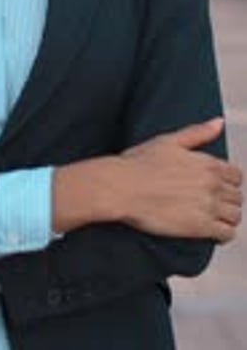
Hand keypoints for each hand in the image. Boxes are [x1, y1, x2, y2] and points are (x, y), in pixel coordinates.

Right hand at [119, 118, 242, 242]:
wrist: (122, 188)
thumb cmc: (139, 164)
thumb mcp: (169, 141)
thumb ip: (198, 132)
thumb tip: (219, 122)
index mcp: (207, 163)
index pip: (237, 175)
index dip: (229, 182)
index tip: (219, 187)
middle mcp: (212, 184)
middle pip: (237, 197)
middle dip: (228, 200)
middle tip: (214, 203)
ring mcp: (208, 206)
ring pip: (235, 216)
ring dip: (227, 217)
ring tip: (215, 218)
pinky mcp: (200, 227)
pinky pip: (227, 234)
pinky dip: (224, 234)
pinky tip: (213, 232)